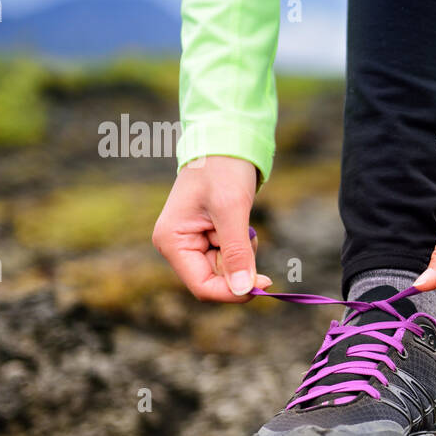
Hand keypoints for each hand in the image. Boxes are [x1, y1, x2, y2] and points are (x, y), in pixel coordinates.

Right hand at [152, 155, 272, 300]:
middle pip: (216, 281)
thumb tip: (243, 291)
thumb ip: (237, 252)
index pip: (202, 287)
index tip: (263, 283)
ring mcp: (191, 244)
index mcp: (172, 242)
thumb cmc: (223, 170)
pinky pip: (230, 258)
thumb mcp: (232, 210)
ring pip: (226, 271)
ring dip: (243, 254)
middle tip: (251, 236)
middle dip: (240, 266)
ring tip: (243, 223)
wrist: (225, 143)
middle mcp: (177, 247)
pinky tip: (242, 224)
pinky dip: (243, 247)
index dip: (233, 292)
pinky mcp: (206, 240)